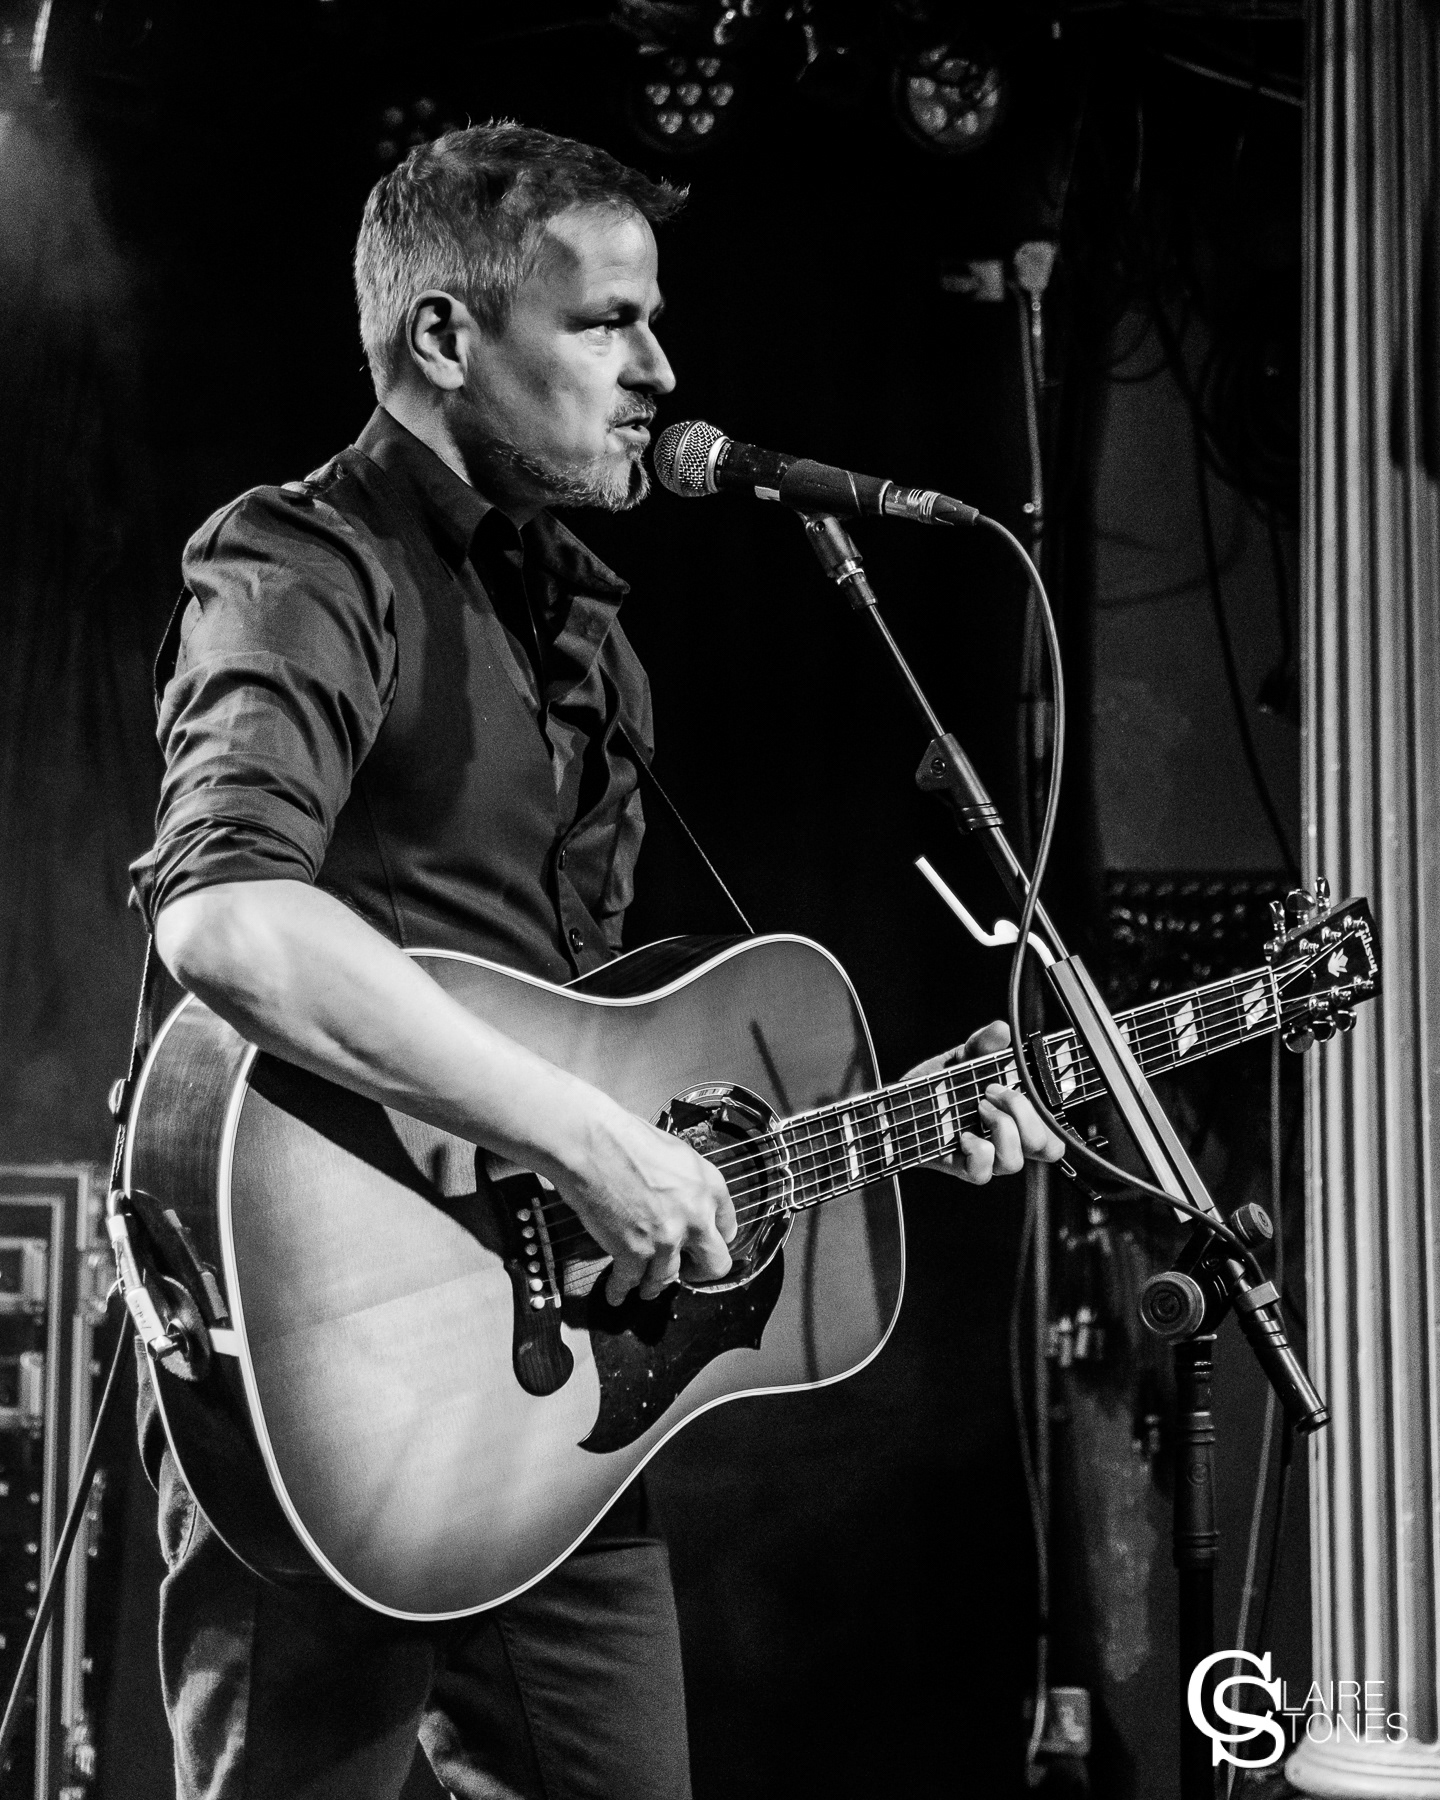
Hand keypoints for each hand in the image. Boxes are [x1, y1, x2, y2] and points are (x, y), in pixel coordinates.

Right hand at [549, 1094, 736, 1304]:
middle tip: (687, 1271)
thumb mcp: (677, 1154)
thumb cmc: (626, 1138)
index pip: (728, 1228)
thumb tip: (685, 1201)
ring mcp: (666, 1239)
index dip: (714, 1239)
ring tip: (646, 1287)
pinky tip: (616, 1293)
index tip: (703, 1245)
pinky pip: (630, 1282)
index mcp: (711, 1188)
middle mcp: (696, 1217)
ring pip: (668, 1279)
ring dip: (654, 1284)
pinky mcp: (633, 1253)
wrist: (591, 1143)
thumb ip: (690, 1185)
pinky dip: (620, 1290)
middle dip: (699, 1271)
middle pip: (715, 1265)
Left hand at [907, 1021, 1064, 1184]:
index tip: (1028, 1084)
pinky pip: (983, 1173)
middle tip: (993, 1091)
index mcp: (1019, 1121)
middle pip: (1047, 1148)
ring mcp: (988, 1157)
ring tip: (978, 1106)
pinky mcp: (962, 1167)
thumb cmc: (940, 1084)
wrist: (900, 1103)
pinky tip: (961, 1134)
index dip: (1054, 1117)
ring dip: (1001, 1127)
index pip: (1056, 1135)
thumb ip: (985, 1043)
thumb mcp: (964, 1057)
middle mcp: (1008, 1142)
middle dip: (1024, 1112)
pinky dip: (977, 1151)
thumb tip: (1002, 1029)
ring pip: (1016, 1161)